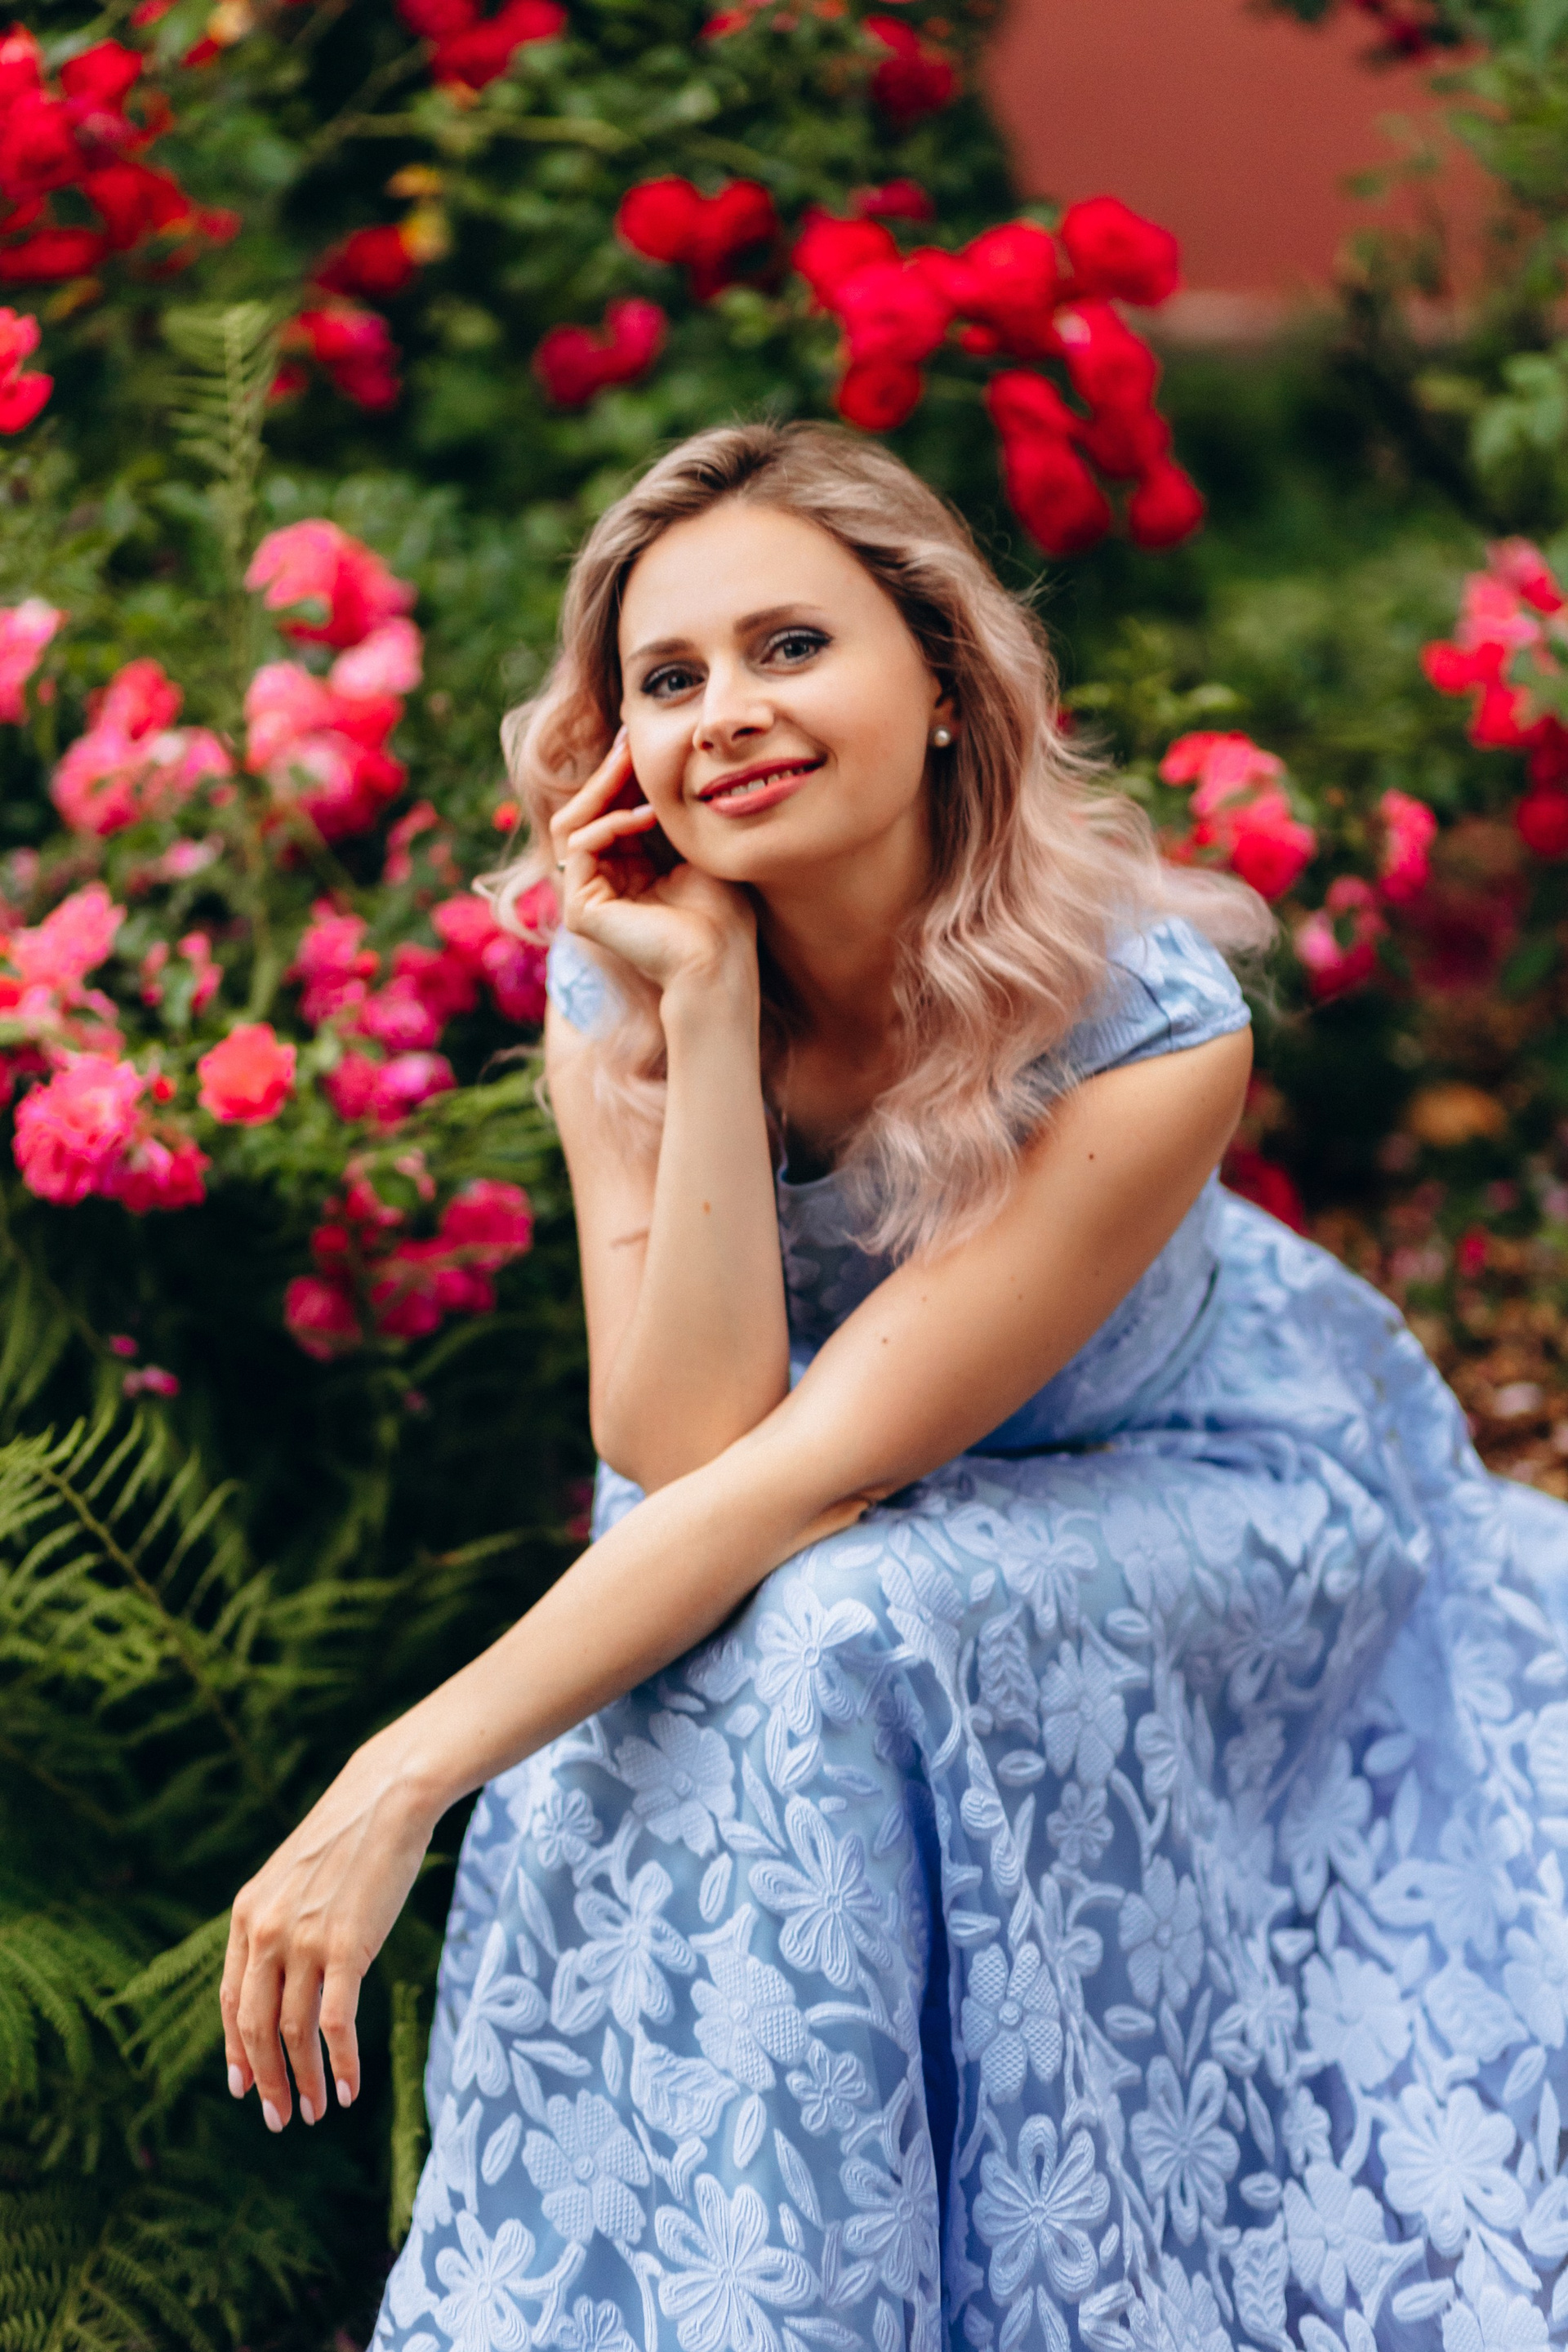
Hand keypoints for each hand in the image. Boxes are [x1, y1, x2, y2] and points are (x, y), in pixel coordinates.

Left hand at [220, 1728, 435, 2129]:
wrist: (388, 1796)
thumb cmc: (349, 1835)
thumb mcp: (294, 1876)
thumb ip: (278, 1922)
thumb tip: (281, 1973)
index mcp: (247, 1915)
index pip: (231, 2001)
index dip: (236, 2051)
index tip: (245, 2087)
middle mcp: (266, 1932)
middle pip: (256, 2028)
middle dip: (266, 2081)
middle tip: (279, 2118)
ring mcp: (304, 1942)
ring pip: (293, 2034)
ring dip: (304, 2081)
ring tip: (318, 2111)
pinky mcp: (347, 1948)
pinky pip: (336, 2024)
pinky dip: (342, 2063)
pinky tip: (352, 2088)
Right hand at [550, 730, 755, 1000]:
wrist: (721, 958)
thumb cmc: (721, 911)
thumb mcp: (690, 847)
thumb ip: (666, 814)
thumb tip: (657, 762)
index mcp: (622, 873)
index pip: (606, 813)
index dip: (619, 777)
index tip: (637, 741)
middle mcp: (597, 885)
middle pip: (583, 814)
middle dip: (606, 775)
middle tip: (628, 741)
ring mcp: (584, 899)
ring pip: (573, 825)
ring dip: (603, 791)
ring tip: (632, 766)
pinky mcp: (581, 911)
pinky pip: (581, 848)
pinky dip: (610, 824)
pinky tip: (644, 815)